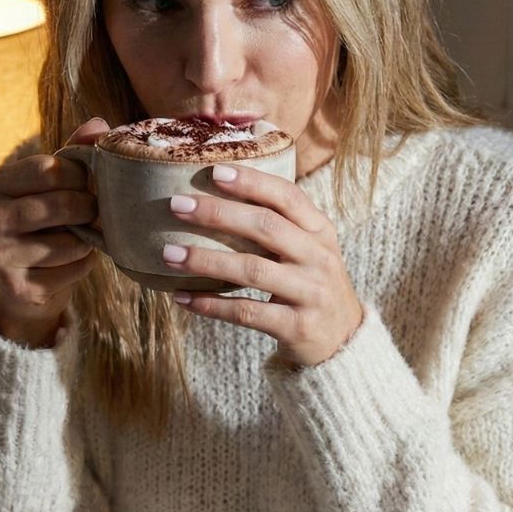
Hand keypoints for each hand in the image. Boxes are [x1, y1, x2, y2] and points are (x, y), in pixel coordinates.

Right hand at [0, 118, 108, 346]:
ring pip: (72, 242)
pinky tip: (69, 264)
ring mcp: (0, 255)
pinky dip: (84, 266)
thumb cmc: (43, 224)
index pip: (50, 169)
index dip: (81, 176)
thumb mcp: (51, 186)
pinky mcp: (19, 287)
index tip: (84, 184)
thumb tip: (100, 124)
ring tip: (77, 239)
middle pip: (63, 204)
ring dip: (88, 241)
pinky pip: (74, 269)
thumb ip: (73, 155)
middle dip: (89, 209)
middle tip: (91, 213)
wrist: (22, 284)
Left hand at [162, 163, 363, 367]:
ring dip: (206, 260)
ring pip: (252, 270)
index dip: (251, 182)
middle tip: (176, 205)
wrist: (343, 340)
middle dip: (218, 213)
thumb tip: (219, 186)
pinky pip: (247, 312)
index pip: (287, 196)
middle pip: (266, 227)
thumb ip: (279, 221)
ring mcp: (311, 293)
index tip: (214, 171)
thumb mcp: (309, 248)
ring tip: (169, 254)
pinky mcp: (297, 326)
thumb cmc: (311, 284)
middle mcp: (319, 258)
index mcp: (320, 231)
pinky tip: (183, 297)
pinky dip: (212, 305)